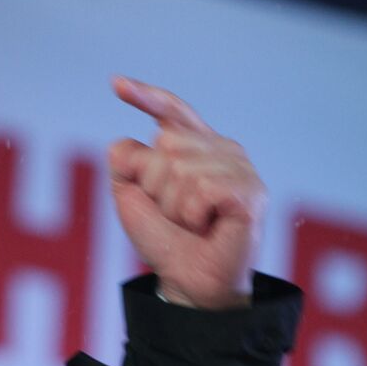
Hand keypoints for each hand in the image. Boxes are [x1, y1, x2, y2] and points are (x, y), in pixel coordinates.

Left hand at [107, 76, 264, 308]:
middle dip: (155, 184)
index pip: (172, 111)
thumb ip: (125, 161)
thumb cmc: (165, 238)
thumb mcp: (132, 195)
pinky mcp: (251, 192)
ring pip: (180, 167)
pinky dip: (191, 214)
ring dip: (174, 205)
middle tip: (175, 214)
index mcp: (196, 146)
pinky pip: (201, 188)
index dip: (146, 96)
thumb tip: (126, 141)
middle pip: (164, 142)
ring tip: (191, 223)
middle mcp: (223, 149)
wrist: (187, 281)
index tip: (116, 84)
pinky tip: (206, 226)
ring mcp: (241, 169)